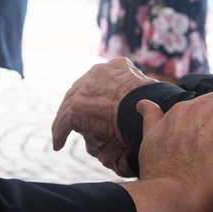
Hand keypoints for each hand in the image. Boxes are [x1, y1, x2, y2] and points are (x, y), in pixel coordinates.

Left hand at [52, 57, 156, 175]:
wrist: (147, 110)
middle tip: (75, 120)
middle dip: (77, 103)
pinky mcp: (77, 106)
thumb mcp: (149, 94)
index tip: (95, 104)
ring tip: (61, 135)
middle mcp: (99, 72)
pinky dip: (59, 134)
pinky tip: (58, 145)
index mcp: (117, 66)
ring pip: (69, 105)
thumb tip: (146, 105)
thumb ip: (140, 94)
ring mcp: (85, 87)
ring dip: (64, 120)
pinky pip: (63, 122)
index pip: (99, 79)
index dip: (95, 93)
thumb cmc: (154, 106)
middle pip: (80, 89)